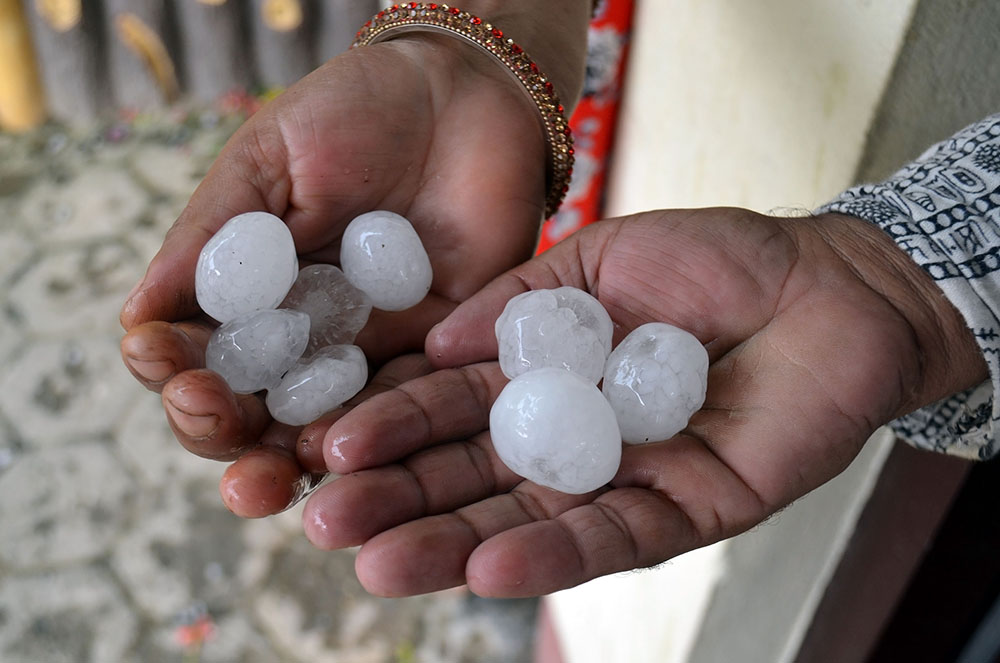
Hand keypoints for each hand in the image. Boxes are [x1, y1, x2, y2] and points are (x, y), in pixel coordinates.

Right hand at [119, 34, 553, 514]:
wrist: (460, 96)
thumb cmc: (350, 114)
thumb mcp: (266, 163)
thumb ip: (211, 239)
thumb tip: (137, 315)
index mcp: (251, 296)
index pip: (197, 352)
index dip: (171, 366)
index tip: (155, 355)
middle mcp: (304, 338)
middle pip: (251, 411)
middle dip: (219, 429)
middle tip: (208, 418)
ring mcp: (370, 353)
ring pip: (321, 429)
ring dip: (287, 461)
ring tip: (266, 474)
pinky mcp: (437, 355)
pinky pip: (403, 407)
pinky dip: (373, 436)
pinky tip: (343, 449)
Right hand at [299, 208, 986, 596]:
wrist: (829, 285)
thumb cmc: (717, 260)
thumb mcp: (600, 257)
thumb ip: (517, 301)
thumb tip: (430, 344)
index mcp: (542, 374)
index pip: (450, 407)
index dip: (390, 425)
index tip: (324, 443)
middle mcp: (571, 435)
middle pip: (473, 476)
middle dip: (399, 498)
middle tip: (325, 521)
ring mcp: (624, 478)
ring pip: (526, 521)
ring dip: (451, 543)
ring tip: (378, 563)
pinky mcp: (686, 512)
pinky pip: (612, 540)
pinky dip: (550, 556)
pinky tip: (488, 566)